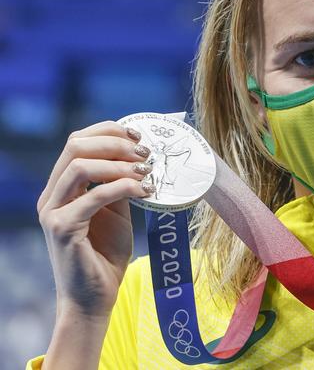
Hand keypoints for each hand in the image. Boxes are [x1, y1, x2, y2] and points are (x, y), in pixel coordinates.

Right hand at [37, 120, 153, 317]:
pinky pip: (92, 197)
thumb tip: (138, 157)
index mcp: (62, 187)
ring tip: (146, 171)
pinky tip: (145, 190)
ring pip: (79, 166)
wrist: (95, 297)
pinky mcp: (61, 229)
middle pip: (75, 146)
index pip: (77, 142)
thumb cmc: (105, 254)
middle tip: (145, 153)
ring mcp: (52, 212)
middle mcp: (51, 196)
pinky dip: (122, 187)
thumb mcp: (117, 211)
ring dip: (118, 164)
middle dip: (114, 142)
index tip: (138, 135)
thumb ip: (119, 184)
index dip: (108, 131)